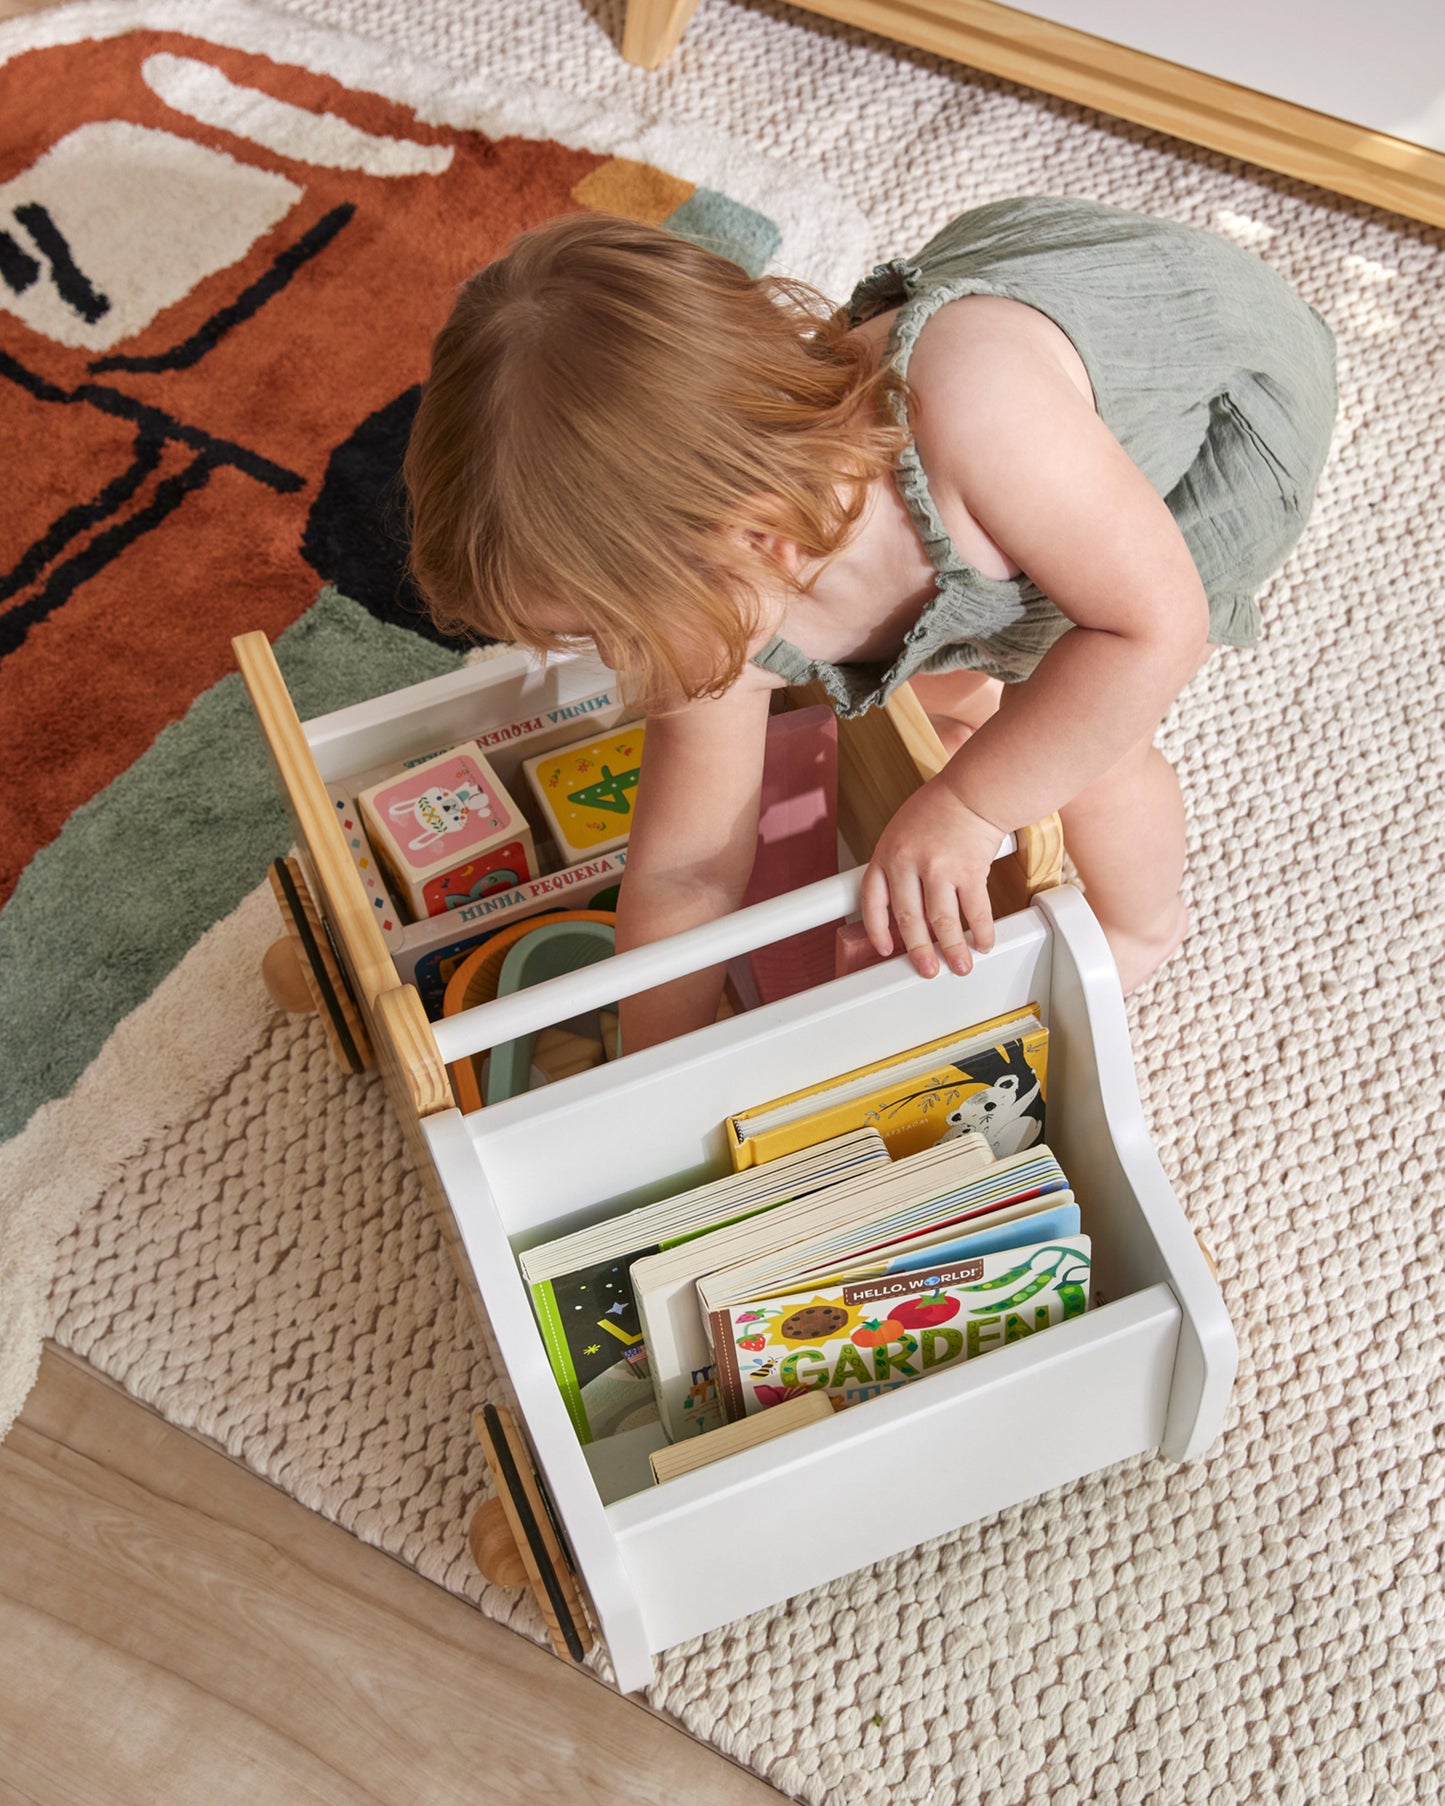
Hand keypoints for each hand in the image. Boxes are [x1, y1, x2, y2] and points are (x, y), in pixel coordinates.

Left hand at [859, 779, 1003, 977]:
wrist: (973, 791)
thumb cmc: (938, 810)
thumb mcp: (901, 832)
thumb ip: (897, 867)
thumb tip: (904, 908)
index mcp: (886, 855)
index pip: (872, 901)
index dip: (877, 930)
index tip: (885, 949)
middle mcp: (908, 863)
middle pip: (909, 919)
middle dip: (919, 951)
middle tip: (927, 968)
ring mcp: (939, 868)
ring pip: (942, 922)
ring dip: (953, 949)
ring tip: (959, 965)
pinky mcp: (970, 871)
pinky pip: (975, 911)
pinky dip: (981, 931)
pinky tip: (984, 942)